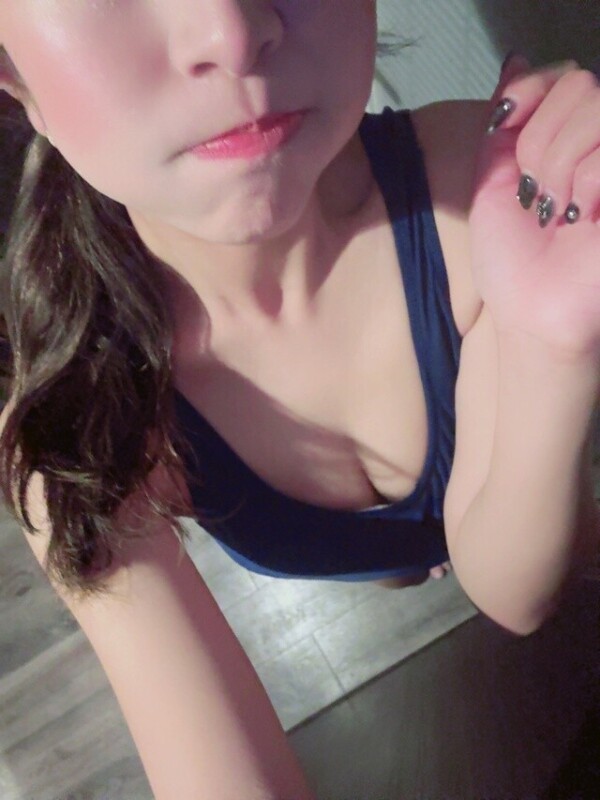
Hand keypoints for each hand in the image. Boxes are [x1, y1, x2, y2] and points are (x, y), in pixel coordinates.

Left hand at [469, 55, 599, 362]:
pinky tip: (582, 220)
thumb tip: (517, 60)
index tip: (506, 129)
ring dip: (558, 167)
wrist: (531, 311)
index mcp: (572, 136)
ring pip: (594, 110)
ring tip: (558, 211)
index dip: (531, 92)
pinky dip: (584, 187)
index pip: (564, 73)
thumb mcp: (494, 180)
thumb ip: (507, 122)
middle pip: (581, 85)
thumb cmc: (514, 256)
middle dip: (540, 144)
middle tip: (538, 196)